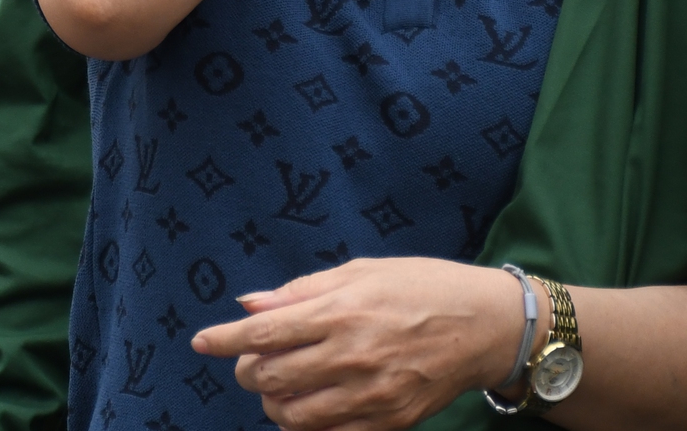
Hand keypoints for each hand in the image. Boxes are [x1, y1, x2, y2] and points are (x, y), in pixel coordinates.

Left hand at [193, 256, 526, 430]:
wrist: (485, 326)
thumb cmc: (421, 287)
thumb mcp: (360, 271)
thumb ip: (302, 291)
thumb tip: (251, 305)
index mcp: (340, 311)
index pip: (263, 333)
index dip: (223, 340)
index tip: (201, 342)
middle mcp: (350, 355)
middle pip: (270, 377)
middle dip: (247, 371)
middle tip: (251, 362)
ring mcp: (370, 395)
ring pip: (293, 415)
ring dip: (273, 403)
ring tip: (279, 387)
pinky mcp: (388, 422)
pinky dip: (306, 427)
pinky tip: (307, 409)